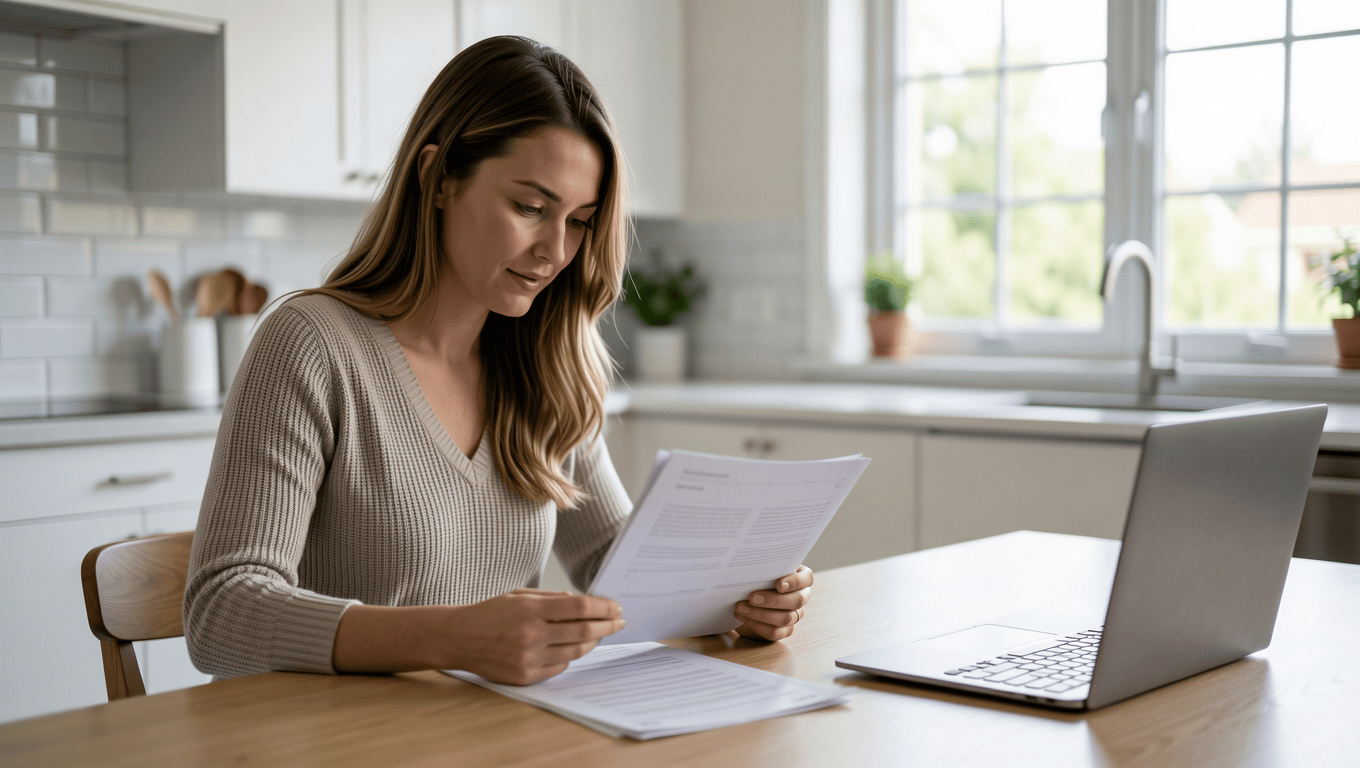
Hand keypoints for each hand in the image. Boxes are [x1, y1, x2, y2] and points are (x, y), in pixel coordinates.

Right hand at [440, 589, 623, 684]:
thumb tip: (583, 602)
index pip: (578, 607)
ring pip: (575, 651)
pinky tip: (576, 647)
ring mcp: (528, 658)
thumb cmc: (491, 613)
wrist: (459, 638)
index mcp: (530, 610)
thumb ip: (552, 598)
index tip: (615, 607)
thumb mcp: (520, 596)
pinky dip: (571, 656)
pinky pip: (560, 667)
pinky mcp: (524, 676)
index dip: (602, 607)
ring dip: (593, 641)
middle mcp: (531, 634)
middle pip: (583, 631)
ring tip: (600, 634)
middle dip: (607, 626)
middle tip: (618, 621)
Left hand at [733, 566, 812, 641]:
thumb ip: (762, 569)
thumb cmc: (756, 579)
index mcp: (800, 579)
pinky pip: (775, 632)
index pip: (807, 578)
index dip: (795, 582)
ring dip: (761, 614)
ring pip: (786, 618)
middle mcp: (801, 597)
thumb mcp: (760, 571)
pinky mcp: (784, 630)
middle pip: (797, 600)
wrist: (746, 599)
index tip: (778, 584)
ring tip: (741, 607)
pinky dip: (757, 625)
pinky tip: (743, 617)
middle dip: (773, 600)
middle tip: (752, 597)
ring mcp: (795, 615)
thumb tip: (750, 568)